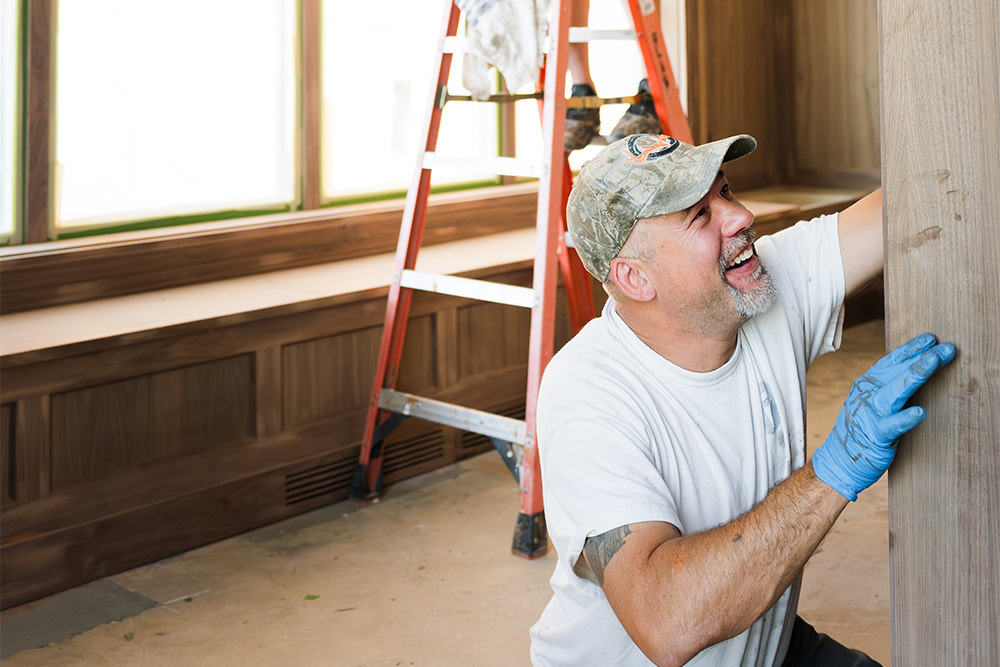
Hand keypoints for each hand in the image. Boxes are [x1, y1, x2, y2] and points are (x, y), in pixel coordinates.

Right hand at [813, 333, 956, 500]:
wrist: (840, 459)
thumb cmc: (863, 427)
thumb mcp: (872, 399)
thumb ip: (889, 384)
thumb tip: (917, 365)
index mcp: (868, 383)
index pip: (892, 360)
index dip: (911, 348)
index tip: (931, 338)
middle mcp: (868, 393)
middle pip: (897, 371)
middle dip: (922, 357)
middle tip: (946, 347)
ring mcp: (870, 413)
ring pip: (895, 391)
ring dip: (915, 375)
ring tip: (934, 362)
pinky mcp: (876, 435)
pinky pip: (893, 426)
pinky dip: (905, 419)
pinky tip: (919, 412)